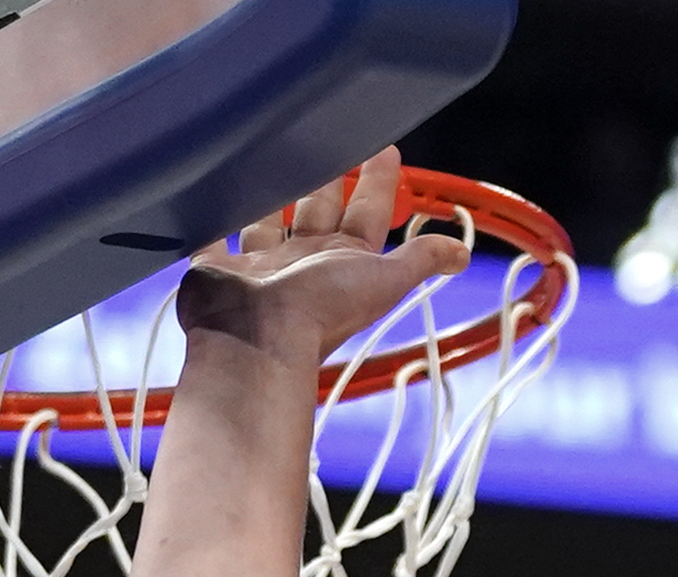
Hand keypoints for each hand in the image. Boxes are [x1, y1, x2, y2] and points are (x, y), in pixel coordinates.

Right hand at [177, 149, 469, 374]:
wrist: (255, 342)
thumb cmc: (319, 312)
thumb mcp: (381, 280)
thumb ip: (419, 261)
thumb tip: (462, 252)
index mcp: (343, 261)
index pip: (368, 212)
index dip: (378, 181)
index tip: (383, 146)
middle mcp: (304, 262)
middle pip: (317, 207)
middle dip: (325, 174)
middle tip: (325, 133)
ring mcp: (260, 264)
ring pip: (266, 216)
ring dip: (271, 188)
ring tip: (272, 149)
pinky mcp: (219, 267)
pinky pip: (215, 233)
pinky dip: (215, 213)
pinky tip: (215, 186)